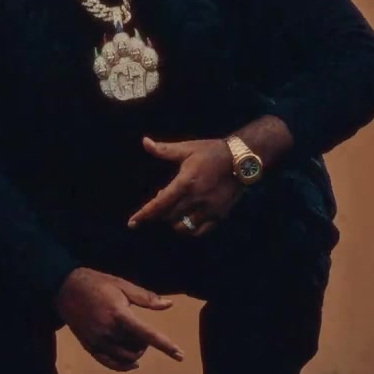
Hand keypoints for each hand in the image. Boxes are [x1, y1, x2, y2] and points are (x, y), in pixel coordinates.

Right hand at [53, 267, 184, 371]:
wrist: (65, 287)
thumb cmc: (96, 283)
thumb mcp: (122, 284)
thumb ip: (146, 298)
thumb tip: (169, 304)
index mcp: (119, 314)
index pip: (147, 335)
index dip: (166, 345)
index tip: (180, 355)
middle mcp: (108, 331)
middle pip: (137, 348)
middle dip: (146, 343)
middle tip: (141, 331)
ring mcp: (98, 341)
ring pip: (126, 357)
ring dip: (136, 352)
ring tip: (134, 340)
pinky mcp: (90, 346)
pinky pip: (110, 363)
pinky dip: (123, 366)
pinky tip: (132, 363)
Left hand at [128, 137, 243, 235]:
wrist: (241, 159)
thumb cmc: (211, 152)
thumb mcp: (187, 148)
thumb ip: (164, 149)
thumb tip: (144, 142)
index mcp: (185, 182)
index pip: (159, 204)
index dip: (144, 215)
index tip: (132, 223)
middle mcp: (196, 199)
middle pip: (169, 217)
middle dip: (160, 213)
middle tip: (162, 199)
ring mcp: (209, 209)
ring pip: (183, 227)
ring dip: (174, 222)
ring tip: (175, 210)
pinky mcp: (220, 215)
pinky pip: (200, 231)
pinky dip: (191, 228)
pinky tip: (188, 219)